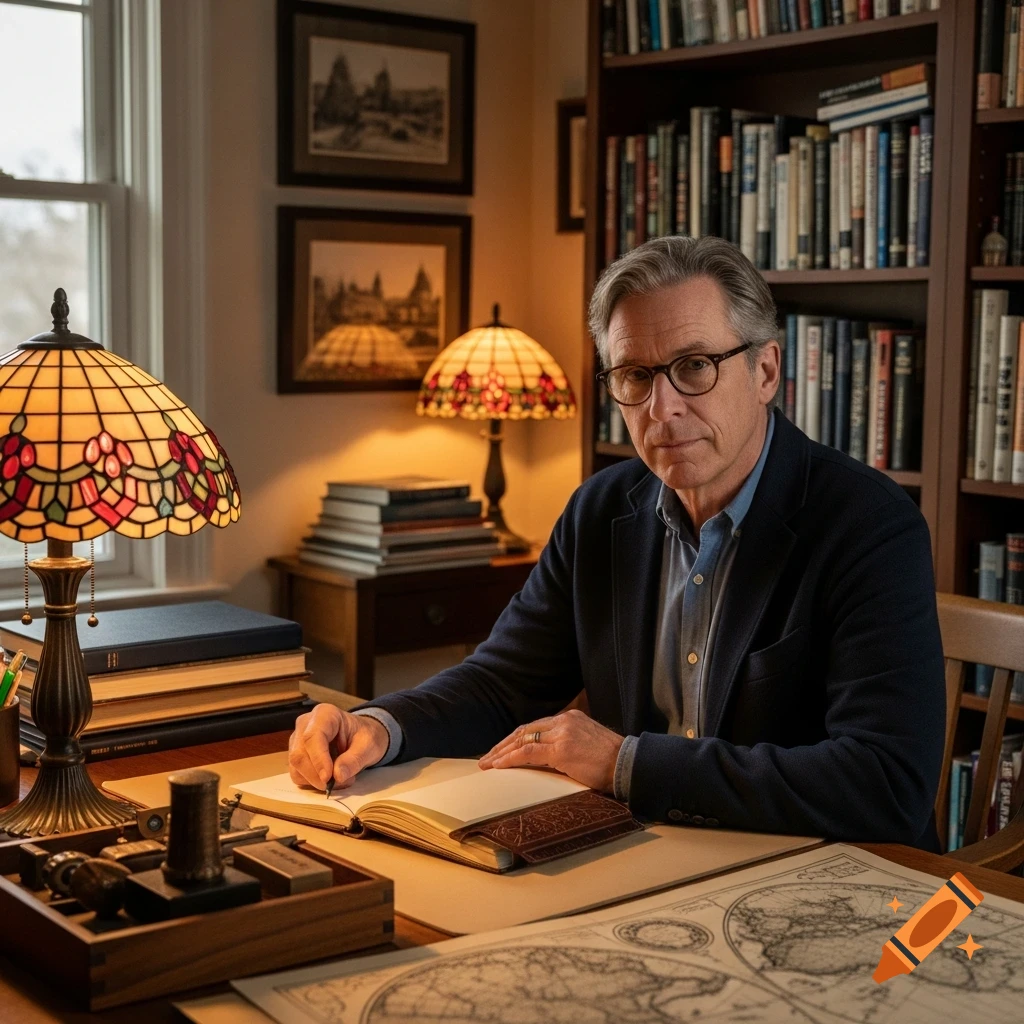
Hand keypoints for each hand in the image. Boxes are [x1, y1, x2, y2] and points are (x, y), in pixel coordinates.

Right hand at [288, 704, 388, 790]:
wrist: (361, 737)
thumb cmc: (365, 736)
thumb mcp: (369, 746)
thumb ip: (354, 760)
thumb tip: (337, 776)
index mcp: (325, 714)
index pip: (312, 736)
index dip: (318, 759)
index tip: (328, 778)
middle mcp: (306, 724)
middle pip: (299, 754)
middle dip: (318, 775)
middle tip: (342, 782)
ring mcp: (297, 740)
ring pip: (296, 767)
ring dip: (316, 781)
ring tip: (341, 778)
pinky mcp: (296, 755)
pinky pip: (297, 775)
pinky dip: (313, 783)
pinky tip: (330, 777)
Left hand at [477, 709, 623, 792]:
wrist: (628, 765)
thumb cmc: (611, 762)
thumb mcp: (587, 744)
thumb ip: (568, 745)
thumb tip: (547, 759)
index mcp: (570, 718)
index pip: (535, 727)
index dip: (515, 739)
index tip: (502, 750)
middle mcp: (564, 721)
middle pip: (524, 731)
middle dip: (503, 744)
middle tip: (488, 757)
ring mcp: (561, 734)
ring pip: (522, 740)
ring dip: (502, 753)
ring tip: (488, 763)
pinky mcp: (561, 749)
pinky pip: (527, 753)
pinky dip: (510, 759)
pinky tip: (499, 765)